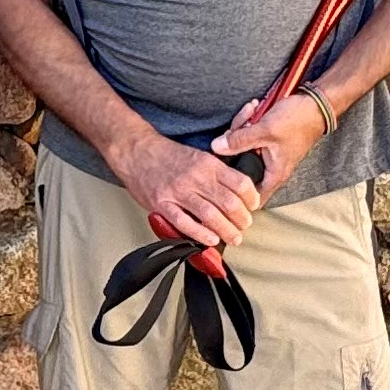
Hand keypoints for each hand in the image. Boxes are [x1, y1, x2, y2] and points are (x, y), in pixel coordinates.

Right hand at [115, 126, 260, 256]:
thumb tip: (236, 192)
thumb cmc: (167, 155)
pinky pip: (185, 223)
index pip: (240, 183)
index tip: (253, 207)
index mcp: (208, 163)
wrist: (136, 150)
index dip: (252, 199)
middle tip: (245, 226)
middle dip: (243, 220)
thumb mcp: (198, 156)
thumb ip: (216, 173)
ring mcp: (178, 191)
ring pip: (211, 215)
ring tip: (233, 237)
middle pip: (229, 203)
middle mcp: (196, 177)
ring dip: (227, 230)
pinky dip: (201, 234)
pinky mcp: (162, 203)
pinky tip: (210, 239)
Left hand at [214, 91, 330, 205]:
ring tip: (252, 110)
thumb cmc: (297, 120)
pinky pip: (250, 133)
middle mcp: (269, 166)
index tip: (221, 177)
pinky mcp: (265, 139)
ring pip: (243, 145)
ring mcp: (266, 152)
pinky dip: (249, 120)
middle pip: (240, 163)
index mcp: (273, 173)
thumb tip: (216, 147)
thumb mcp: (265, 129)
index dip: (235, 191)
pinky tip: (254, 108)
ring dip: (243, 125)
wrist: (314, 103)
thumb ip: (240, 140)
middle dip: (235, 141)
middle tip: (241, 124)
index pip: (251, 196)